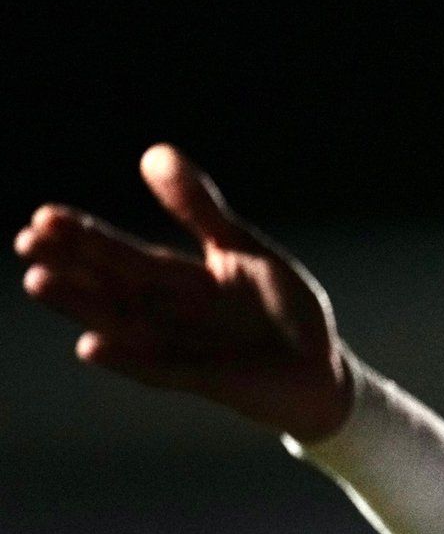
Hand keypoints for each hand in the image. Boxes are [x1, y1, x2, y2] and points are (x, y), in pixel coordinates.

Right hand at [16, 145, 352, 441]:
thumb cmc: (282, 312)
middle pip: (114, 285)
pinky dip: (128, 360)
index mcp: (178, 282)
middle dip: (72, 264)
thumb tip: (152, 152)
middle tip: (28, 242)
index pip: (123, 254)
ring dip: (83, 306)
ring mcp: (185, 350)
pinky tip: (91, 345)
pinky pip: (160, 371)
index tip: (43, 216)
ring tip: (39, 281)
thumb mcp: (242, 249)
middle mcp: (171, 315)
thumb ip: (199, 209)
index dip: (84, 237)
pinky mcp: (208, 381)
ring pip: (123, 324)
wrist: (324, 371)